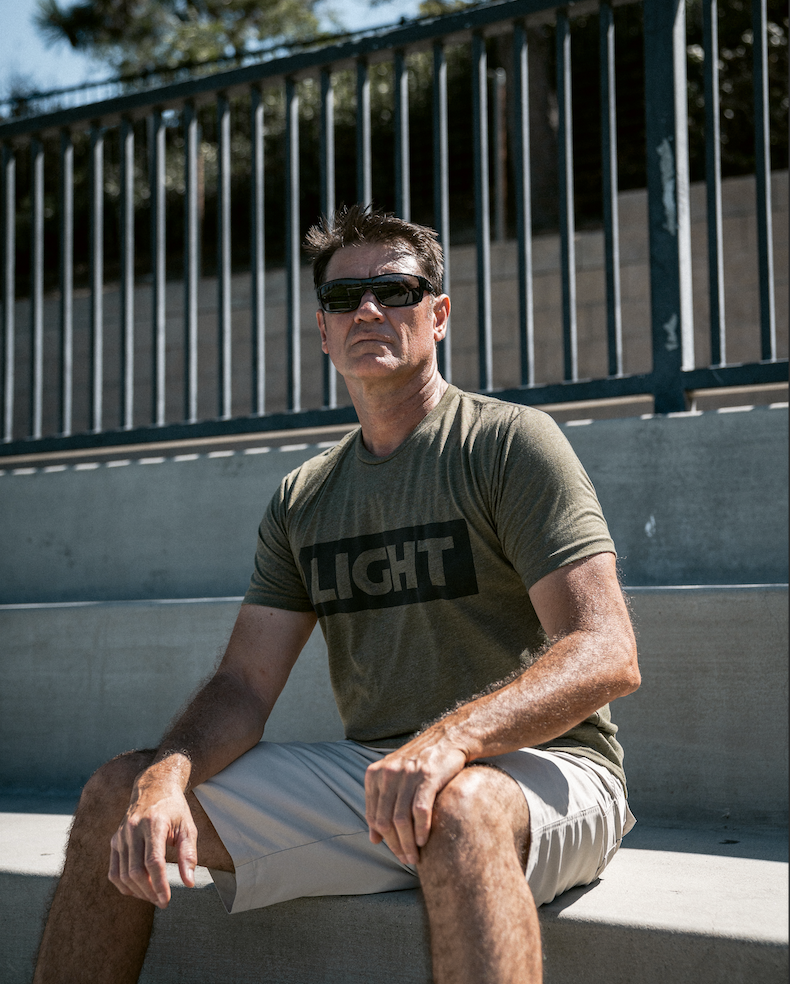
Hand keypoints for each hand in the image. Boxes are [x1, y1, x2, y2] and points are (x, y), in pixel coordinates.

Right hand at [108, 772, 197, 908]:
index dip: (159, 884)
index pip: (153, 862)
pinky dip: (124, 885)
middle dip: (149, 892)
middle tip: (162, 902)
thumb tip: (189, 883)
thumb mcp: (188, 827)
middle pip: (136, 871)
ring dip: (138, 892)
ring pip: (123, 875)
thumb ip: (189, 854)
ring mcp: (121, 835)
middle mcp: (133, 829)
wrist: (154, 787)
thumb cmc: (174, 809)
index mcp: (154, 824)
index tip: (166, 900)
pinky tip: (138, 890)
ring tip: (153, 897)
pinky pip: (114, 871)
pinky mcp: (114, 841)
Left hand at [364, 731, 467, 865]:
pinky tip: (423, 841)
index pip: (373, 815)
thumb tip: (373, 839)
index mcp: (375, 774)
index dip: (382, 838)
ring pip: (401, 819)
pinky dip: (420, 830)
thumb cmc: (421, 761)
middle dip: (394, 845)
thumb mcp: (395, 778)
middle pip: (385, 820)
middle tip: (405, 859)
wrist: (449, 738)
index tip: (394, 851)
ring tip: (414, 857)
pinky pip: (419, 811)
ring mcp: (407, 774)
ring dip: (407, 843)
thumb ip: (382, 804)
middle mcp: (388, 773)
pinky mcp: (427, 776)